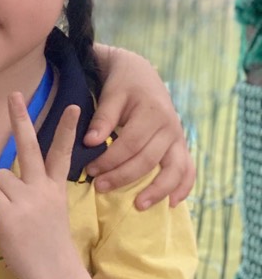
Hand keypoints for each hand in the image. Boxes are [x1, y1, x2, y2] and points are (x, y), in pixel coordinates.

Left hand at [0, 95, 81, 278]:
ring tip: (8, 214)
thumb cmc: (49, 247)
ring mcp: (27, 199)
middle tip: (13, 94)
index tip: (74, 106)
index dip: (67, 129)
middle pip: (28, 146)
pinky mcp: (10, 212)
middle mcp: (43, 188)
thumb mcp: (46, 213)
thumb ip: (26, 192)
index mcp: (56, 189)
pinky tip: (0, 221)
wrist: (55, 275)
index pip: (61, 153)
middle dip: (19, 118)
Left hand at [84, 46, 194, 209]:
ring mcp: (178, 138)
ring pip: (173, 170)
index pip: (130, 144)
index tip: (89, 170)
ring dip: (157, 190)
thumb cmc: (122, 84)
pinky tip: (171, 203)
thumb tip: (91, 143)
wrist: (140, 73)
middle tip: (99, 187)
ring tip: (138, 206)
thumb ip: (103, 118)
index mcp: (152, 113)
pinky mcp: (180, 145)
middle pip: (148, 160)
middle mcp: (170, 127)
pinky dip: (183, 187)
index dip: (109, 160)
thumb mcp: (111, 94)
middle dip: (122, 176)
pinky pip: (188, 169)